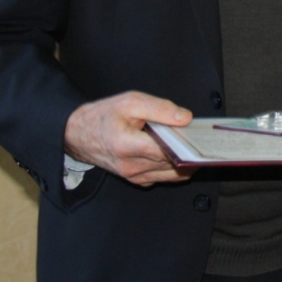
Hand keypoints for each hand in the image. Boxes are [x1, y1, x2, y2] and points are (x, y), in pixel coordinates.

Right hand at [64, 91, 193, 185]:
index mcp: (128, 145)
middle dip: (189, 152)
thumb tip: (185, 118)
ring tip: (194, 144)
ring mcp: (134, 176)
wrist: (78, 134)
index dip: (187, 144)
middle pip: (172, 164)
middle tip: (202, 139)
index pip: (167, 151)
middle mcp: (131, 166)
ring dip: (184, 161)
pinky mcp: (136, 179)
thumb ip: (160, 109)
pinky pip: (162, 176)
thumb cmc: (104, 116)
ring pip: (171, 174)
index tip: (202, 136)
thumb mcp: (131, 102)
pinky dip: (173, 166)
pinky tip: (179, 152)